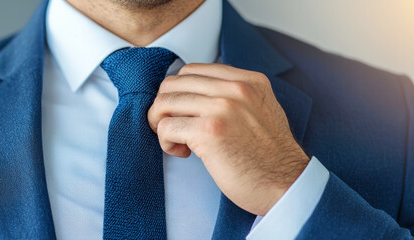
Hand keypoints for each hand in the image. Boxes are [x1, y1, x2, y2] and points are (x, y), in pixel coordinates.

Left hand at [148, 63, 309, 215]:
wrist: (286, 185)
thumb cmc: (270, 156)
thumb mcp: (261, 110)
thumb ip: (234, 96)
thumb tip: (196, 94)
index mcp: (248, 80)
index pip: (192, 71)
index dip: (179, 92)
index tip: (184, 113)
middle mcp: (235, 88)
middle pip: (173, 84)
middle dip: (164, 107)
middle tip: (173, 128)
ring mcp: (222, 108)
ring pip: (164, 102)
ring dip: (160, 124)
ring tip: (178, 141)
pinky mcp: (209, 132)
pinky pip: (165, 127)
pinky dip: (165, 141)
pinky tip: (183, 153)